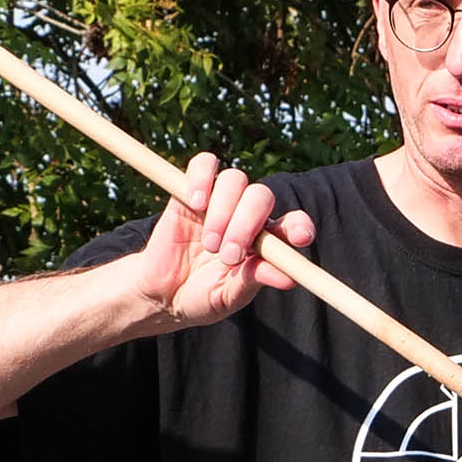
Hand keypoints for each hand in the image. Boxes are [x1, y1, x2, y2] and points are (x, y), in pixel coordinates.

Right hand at [127, 153, 314, 331]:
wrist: (161, 294)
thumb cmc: (201, 297)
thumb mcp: (228, 296)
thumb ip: (253, 281)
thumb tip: (288, 278)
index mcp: (266, 242)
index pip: (293, 223)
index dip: (300, 225)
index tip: (300, 238)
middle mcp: (247, 216)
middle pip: (261, 197)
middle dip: (247, 224)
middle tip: (228, 256)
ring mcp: (219, 200)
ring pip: (235, 179)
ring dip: (223, 212)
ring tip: (209, 245)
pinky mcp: (190, 191)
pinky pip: (204, 164)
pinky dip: (202, 178)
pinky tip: (196, 204)